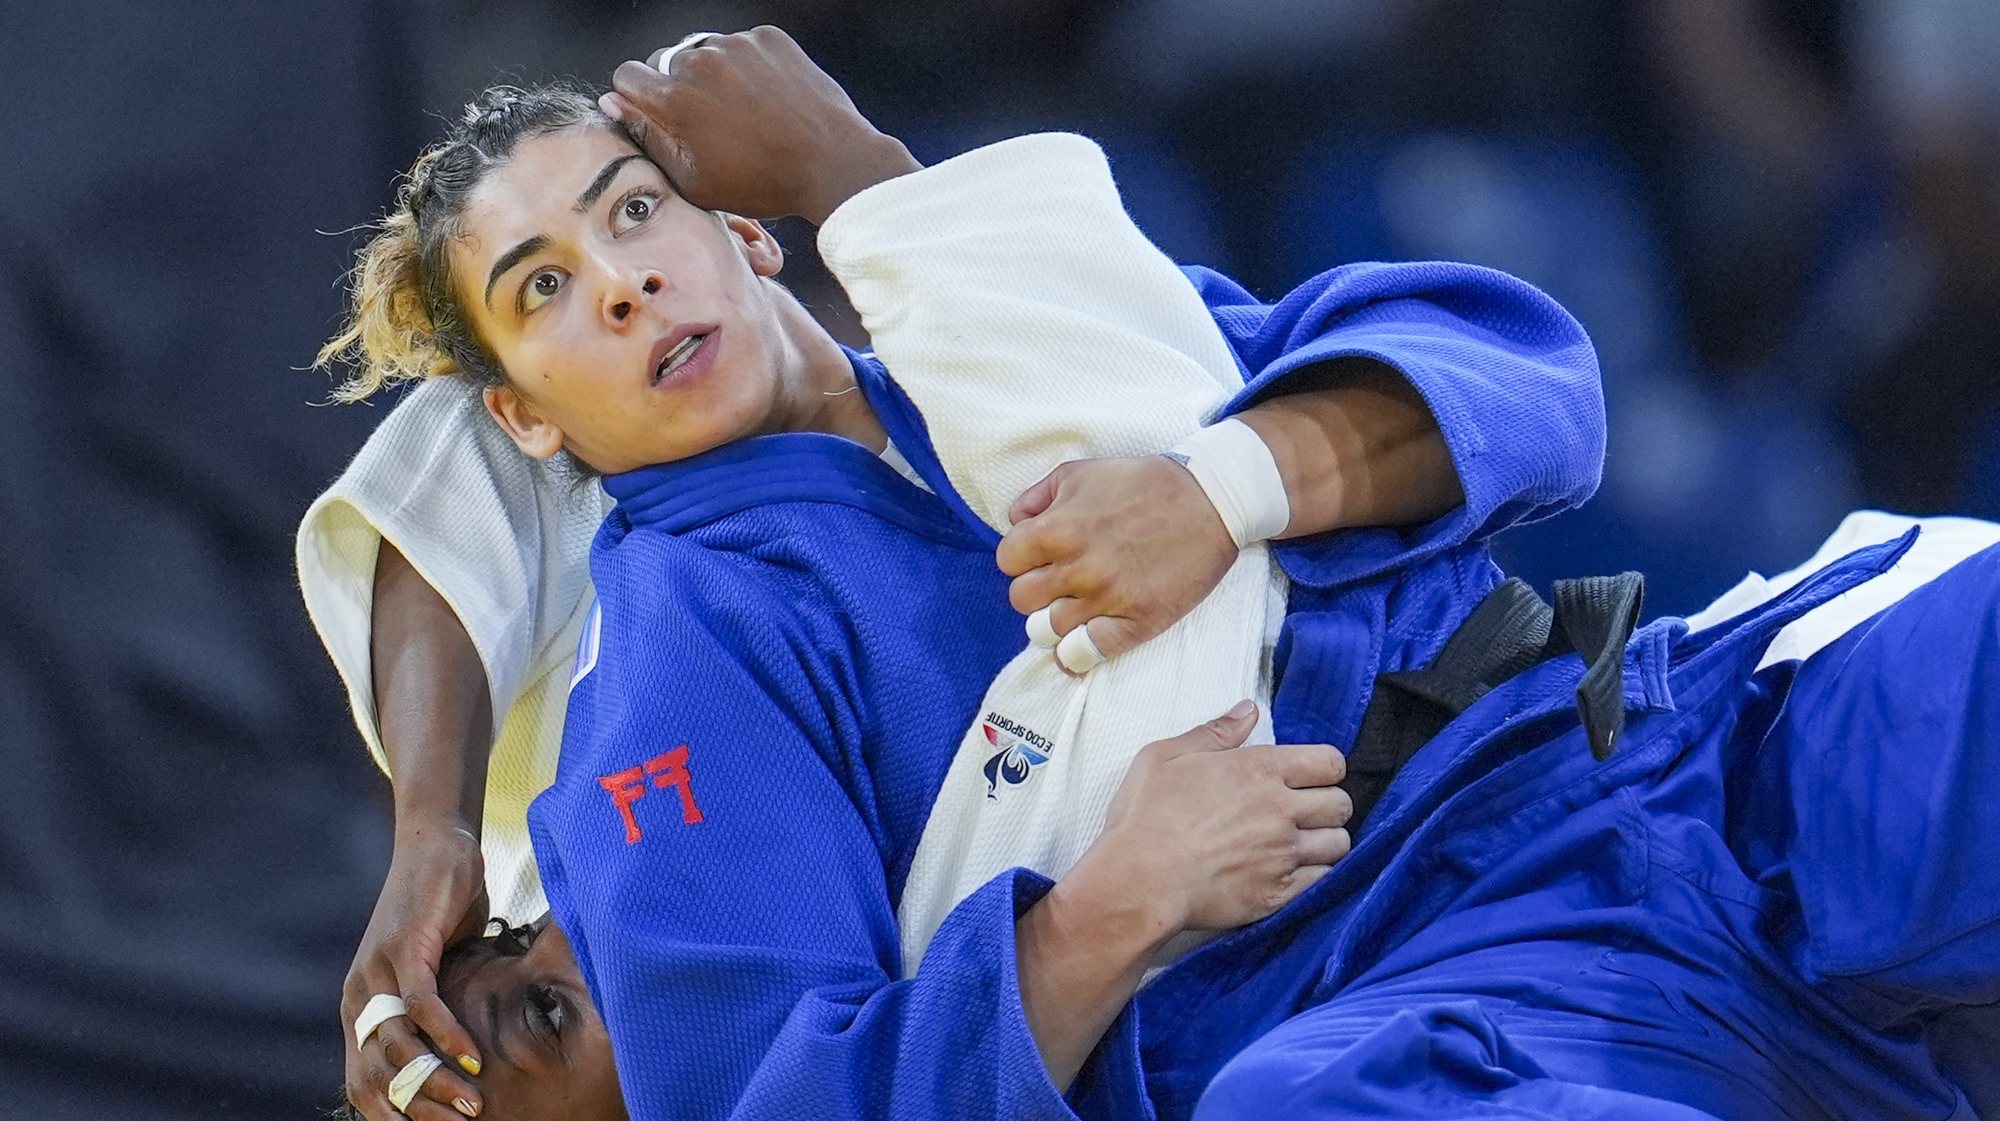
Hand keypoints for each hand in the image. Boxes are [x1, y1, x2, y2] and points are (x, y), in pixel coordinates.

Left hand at [341, 824, 489, 1120]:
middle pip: (377, 1076)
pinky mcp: (406, 948)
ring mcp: (378, 972)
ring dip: (437, 1081)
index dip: (394, 1115)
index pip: (363, 1082)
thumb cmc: (440, 910)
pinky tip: (471, 1054)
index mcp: (360, 1008)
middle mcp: (359, 996)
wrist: (436, 844)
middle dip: (419, 1109)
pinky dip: (448, 1035)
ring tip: (473, 1102)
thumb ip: (434, 1011)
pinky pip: (423, 1004)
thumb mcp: (435, 972)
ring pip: (400, 1048)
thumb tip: (458, 1058)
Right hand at [603, 26, 921, 223]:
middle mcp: (701, 59)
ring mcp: (738, 44)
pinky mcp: (769, 38)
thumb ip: (647, 139)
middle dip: (677, 86)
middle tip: (709, 122)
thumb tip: (613, 104)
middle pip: (665, 61)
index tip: (658, 115)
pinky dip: (748, 66)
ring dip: (713, 74)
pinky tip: (768, 99)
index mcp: (675, 97)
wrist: (833, 163)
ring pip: (705, 50)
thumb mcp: (694, 181)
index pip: (627, 75)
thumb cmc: (764, 182)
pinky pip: (743, 45)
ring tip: (744, 112)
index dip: (638, 98)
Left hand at [998, 455, 1237, 668]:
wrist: (1211, 500)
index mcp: (1057, 529)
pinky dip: (1074, 655)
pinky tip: (1079, 647)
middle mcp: (1076, 568)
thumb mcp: (1081, 472)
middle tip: (1058, 581)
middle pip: (1021, 599)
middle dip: (1035, 589)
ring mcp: (1105, 600)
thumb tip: (1016, 522)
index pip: (1007, 561)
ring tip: (1074, 608)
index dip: (1021, 558)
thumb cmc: (1145, 482)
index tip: (1040, 556)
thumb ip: (1037, 497)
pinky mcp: (1135, 623)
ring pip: (1047, 630)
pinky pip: (1083, 655)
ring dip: (1054, 620)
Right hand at [1084, 703, 1351, 934]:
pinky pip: (1324, 882)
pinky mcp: (1279, 894)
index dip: (1324, 768)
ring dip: (1326, 842)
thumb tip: (1249, 711)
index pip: (1329, 762)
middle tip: (1307, 812)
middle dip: (1329, 805)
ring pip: (1338, 845)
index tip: (1311, 777)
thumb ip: (1215, 731)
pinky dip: (1318, 876)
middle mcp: (1280, 810)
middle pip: (1340, 804)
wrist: (1139, 880)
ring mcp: (1283, 854)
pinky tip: (1296, 873)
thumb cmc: (1145, 817)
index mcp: (1259, 769)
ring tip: (1305, 844)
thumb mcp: (1166, 757)